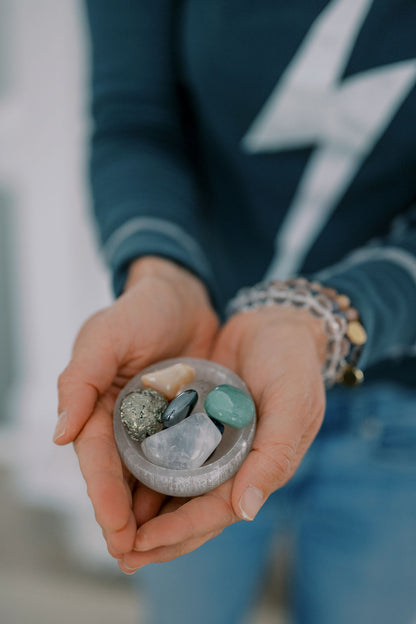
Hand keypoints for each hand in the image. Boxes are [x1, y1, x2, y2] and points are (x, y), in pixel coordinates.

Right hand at [54, 257, 217, 568]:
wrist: (184, 295)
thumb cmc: (140, 310)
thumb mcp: (106, 335)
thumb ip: (80, 380)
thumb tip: (59, 436)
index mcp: (97, 405)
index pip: (96, 460)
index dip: (103, 497)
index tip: (116, 532)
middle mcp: (122, 421)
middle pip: (119, 477)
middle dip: (123, 518)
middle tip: (134, 557)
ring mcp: (153, 423)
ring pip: (148, 476)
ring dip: (151, 513)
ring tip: (161, 549)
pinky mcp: (182, 421)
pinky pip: (180, 459)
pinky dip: (180, 486)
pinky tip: (191, 511)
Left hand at [120, 306, 326, 571]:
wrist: (277, 322)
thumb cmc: (292, 361)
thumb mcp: (292, 401)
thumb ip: (274, 454)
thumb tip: (245, 512)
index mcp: (260, 465)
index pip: (218, 509)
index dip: (182, 530)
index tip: (142, 543)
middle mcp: (235, 462)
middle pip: (196, 511)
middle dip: (161, 538)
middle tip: (122, 556)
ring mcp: (215, 443)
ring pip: (180, 490)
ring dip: (152, 514)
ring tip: (116, 531)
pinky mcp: (198, 423)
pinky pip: (172, 456)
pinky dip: (151, 475)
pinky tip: (123, 485)